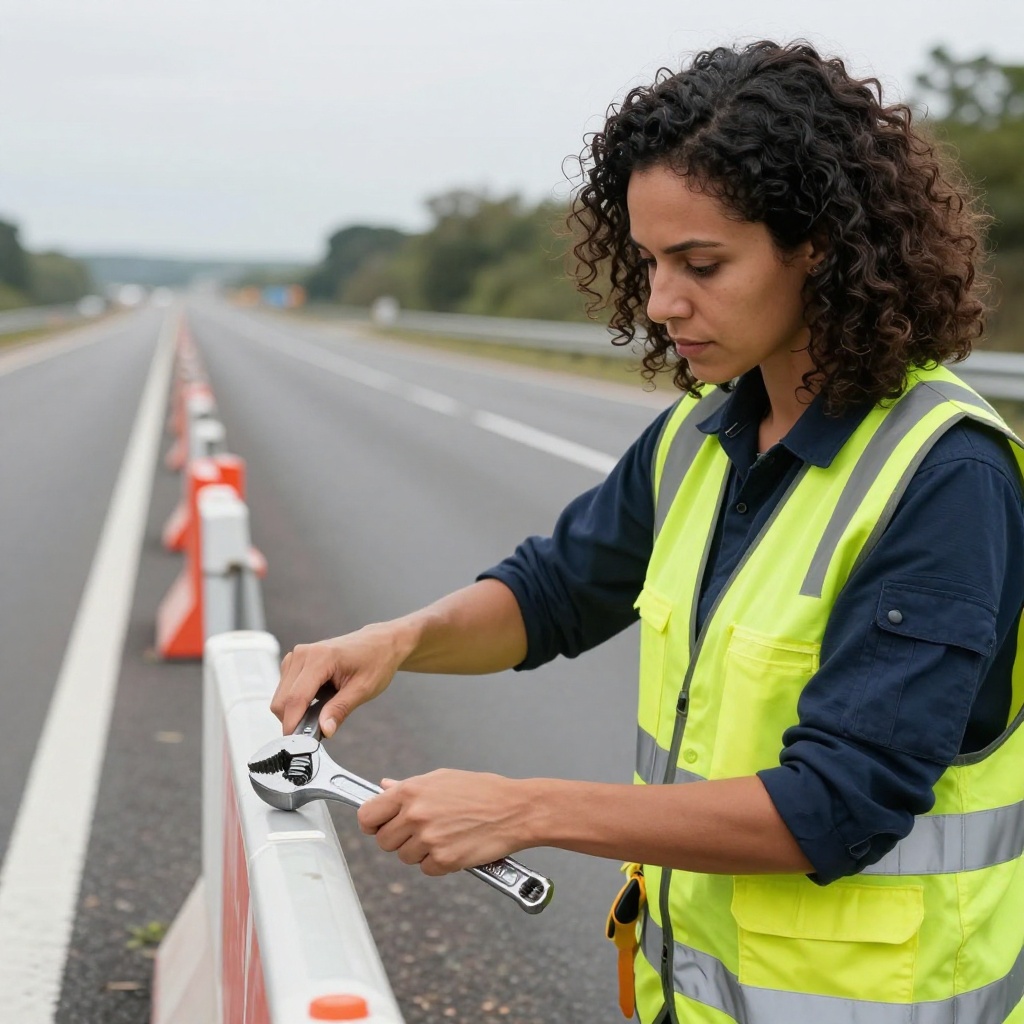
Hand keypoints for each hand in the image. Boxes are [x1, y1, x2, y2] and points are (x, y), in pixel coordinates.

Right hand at [271, 623, 410, 734]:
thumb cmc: (375, 660)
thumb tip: (324, 730)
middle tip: (316, 731)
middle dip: (294, 721)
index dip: (293, 725)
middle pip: (281, 701)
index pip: (295, 699)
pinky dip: (297, 702)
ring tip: (323, 710)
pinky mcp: (295, 662)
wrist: (380, 643)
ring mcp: (297, 656)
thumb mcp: (363, 689)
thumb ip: (340, 709)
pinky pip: (286, 690)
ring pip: (281, 697)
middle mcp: (302, 654)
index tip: (299, 744)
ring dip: (295, 711)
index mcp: (319, 657)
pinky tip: (318, 700)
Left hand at [357, 769, 530, 875]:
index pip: (367, 815)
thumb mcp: (442, 779)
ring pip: (404, 857)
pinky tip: (455, 845)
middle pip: (383, 841)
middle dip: (398, 838)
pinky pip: (426, 869)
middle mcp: (415, 815)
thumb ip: (409, 786)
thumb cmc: (482, 790)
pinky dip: (438, 863)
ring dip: (419, 851)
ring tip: (444, 834)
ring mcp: (428, 839)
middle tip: (421, 830)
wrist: (515, 810)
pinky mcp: (444, 861)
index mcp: (411, 791)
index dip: (371, 823)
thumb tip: (383, 787)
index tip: (377, 825)